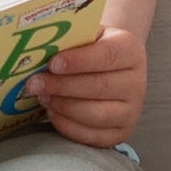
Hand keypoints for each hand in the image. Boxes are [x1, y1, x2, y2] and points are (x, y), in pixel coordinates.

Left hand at [33, 25, 145, 147]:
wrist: (109, 70)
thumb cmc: (91, 50)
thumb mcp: (86, 35)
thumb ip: (70, 39)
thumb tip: (40, 48)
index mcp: (130, 51)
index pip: (107, 56)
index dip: (79, 61)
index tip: (53, 64)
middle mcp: (136, 82)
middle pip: (99, 87)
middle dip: (62, 86)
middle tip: (35, 83)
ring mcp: (131, 111)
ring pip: (95, 114)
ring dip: (63, 106)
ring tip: (42, 97)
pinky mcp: (120, 133)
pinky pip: (92, 135)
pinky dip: (68, 125)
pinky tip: (53, 112)